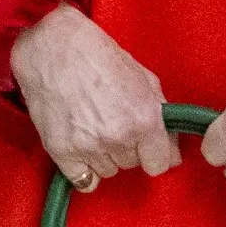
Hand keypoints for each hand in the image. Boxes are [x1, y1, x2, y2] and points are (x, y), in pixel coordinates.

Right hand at [7, 3, 178, 189]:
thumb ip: (162, 119)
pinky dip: (83, 169)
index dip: (153, 153)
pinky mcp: (60, 150)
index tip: (144, 143)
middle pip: (131, 164)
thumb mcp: (143, 79)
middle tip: (111, 120)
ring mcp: (87, 146)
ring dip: (103, 155)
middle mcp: (118, 136)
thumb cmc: (99, 56)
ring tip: (91, 126)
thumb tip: (174, 156)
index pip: (159, 164)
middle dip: (126, 147)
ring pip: (107, 171)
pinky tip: (80, 145)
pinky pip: (83, 180)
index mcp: (143, 118)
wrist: (51, 46)